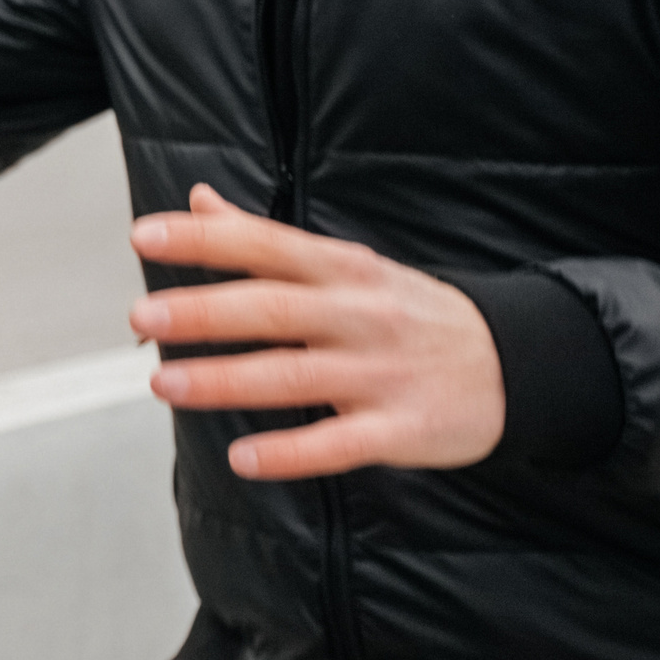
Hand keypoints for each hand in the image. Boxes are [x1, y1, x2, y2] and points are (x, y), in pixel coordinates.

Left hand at [127, 184, 504, 480]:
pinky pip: (339, 444)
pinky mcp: (402, 429)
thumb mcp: (346, 264)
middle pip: (273, 308)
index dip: (203, 239)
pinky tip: (243, 459)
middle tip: (142, 316)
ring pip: (295, 375)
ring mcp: (381, 373)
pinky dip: (290, 454)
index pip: (263, 244)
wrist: (517, 364)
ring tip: (164, 384)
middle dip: (204, 311)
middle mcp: (359, 315)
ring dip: (226, 381)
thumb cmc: (406, 312)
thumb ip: (264, 238)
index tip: (142, 237)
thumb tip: (197, 200)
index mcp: (341, 269)